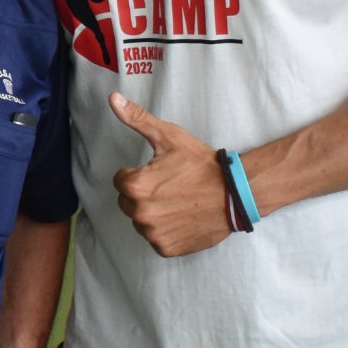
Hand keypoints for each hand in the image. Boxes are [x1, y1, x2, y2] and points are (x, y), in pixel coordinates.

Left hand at [109, 91, 233, 257]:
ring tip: (178, 201)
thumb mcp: (169, 137)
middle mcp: (140, 214)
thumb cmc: (201, 164)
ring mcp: (153, 234)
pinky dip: (166, 230)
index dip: (139, 173)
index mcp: (135, 186)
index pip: (120, 180)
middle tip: (170, 186)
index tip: (161, 172)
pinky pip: (155, 238)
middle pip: (127, 202)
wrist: (234, 193)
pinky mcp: (166, 248)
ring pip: (141, 221)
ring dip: (153, 213)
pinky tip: (182, 217)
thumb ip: (137, 119)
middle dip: (143, 194)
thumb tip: (113, 99)